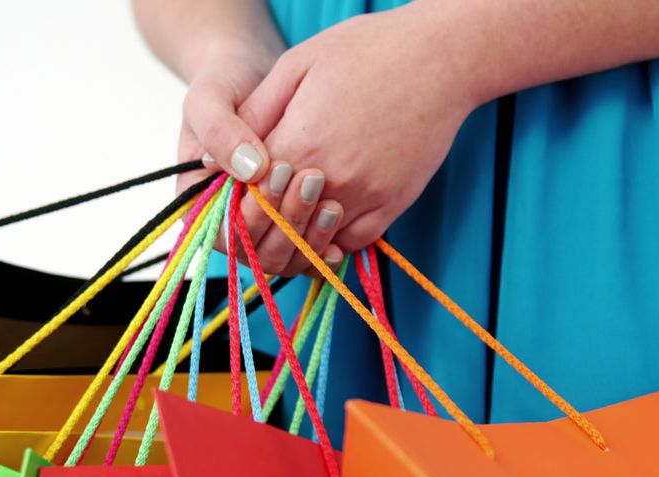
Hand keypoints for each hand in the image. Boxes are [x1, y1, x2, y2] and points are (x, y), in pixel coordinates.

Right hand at [174, 40, 345, 276]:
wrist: (258, 80)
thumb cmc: (225, 86)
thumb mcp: (209, 98)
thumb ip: (219, 131)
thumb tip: (249, 170)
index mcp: (199, 202)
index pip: (222, 233)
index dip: (250, 215)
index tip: (278, 172)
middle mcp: (228, 224)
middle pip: (255, 253)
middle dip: (285, 223)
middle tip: (312, 179)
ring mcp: (261, 229)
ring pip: (283, 260)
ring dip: (308, 239)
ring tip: (332, 202)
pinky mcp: (290, 227)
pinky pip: (305, 256)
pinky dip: (323, 248)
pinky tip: (341, 223)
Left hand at [234, 3, 480, 274]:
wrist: (442, 56)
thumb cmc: (366, 50)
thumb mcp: (296, 67)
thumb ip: (254, 116)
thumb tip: (216, 157)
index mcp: (299, 140)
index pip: (245, 197)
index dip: (231, 202)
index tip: (229, 196)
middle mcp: (331, 177)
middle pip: (275, 228)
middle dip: (256, 228)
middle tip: (249, 217)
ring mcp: (366, 194)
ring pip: (311, 243)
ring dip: (291, 238)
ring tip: (281, 222)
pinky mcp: (394, 203)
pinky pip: (351, 243)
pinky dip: (330, 241)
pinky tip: (320, 222)